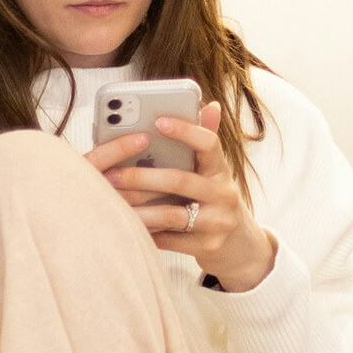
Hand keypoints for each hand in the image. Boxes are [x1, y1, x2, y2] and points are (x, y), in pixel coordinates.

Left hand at [103, 102, 276, 292]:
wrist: (241, 247)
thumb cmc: (216, 202)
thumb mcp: (215, 173)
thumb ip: (204, 144)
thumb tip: (211, 105)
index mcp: (222, 171)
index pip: (209, 144)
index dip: (186, 131)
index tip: (159, 122)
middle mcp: (224, 194)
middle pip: (180, 180)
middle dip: (141, 177)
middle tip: (111, 175)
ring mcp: (218, 223)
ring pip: (171, 214)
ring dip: (138, 209)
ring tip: (112, 202)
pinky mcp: (207, 247)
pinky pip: (169, 240)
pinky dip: (146, 233)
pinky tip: (125, 225)